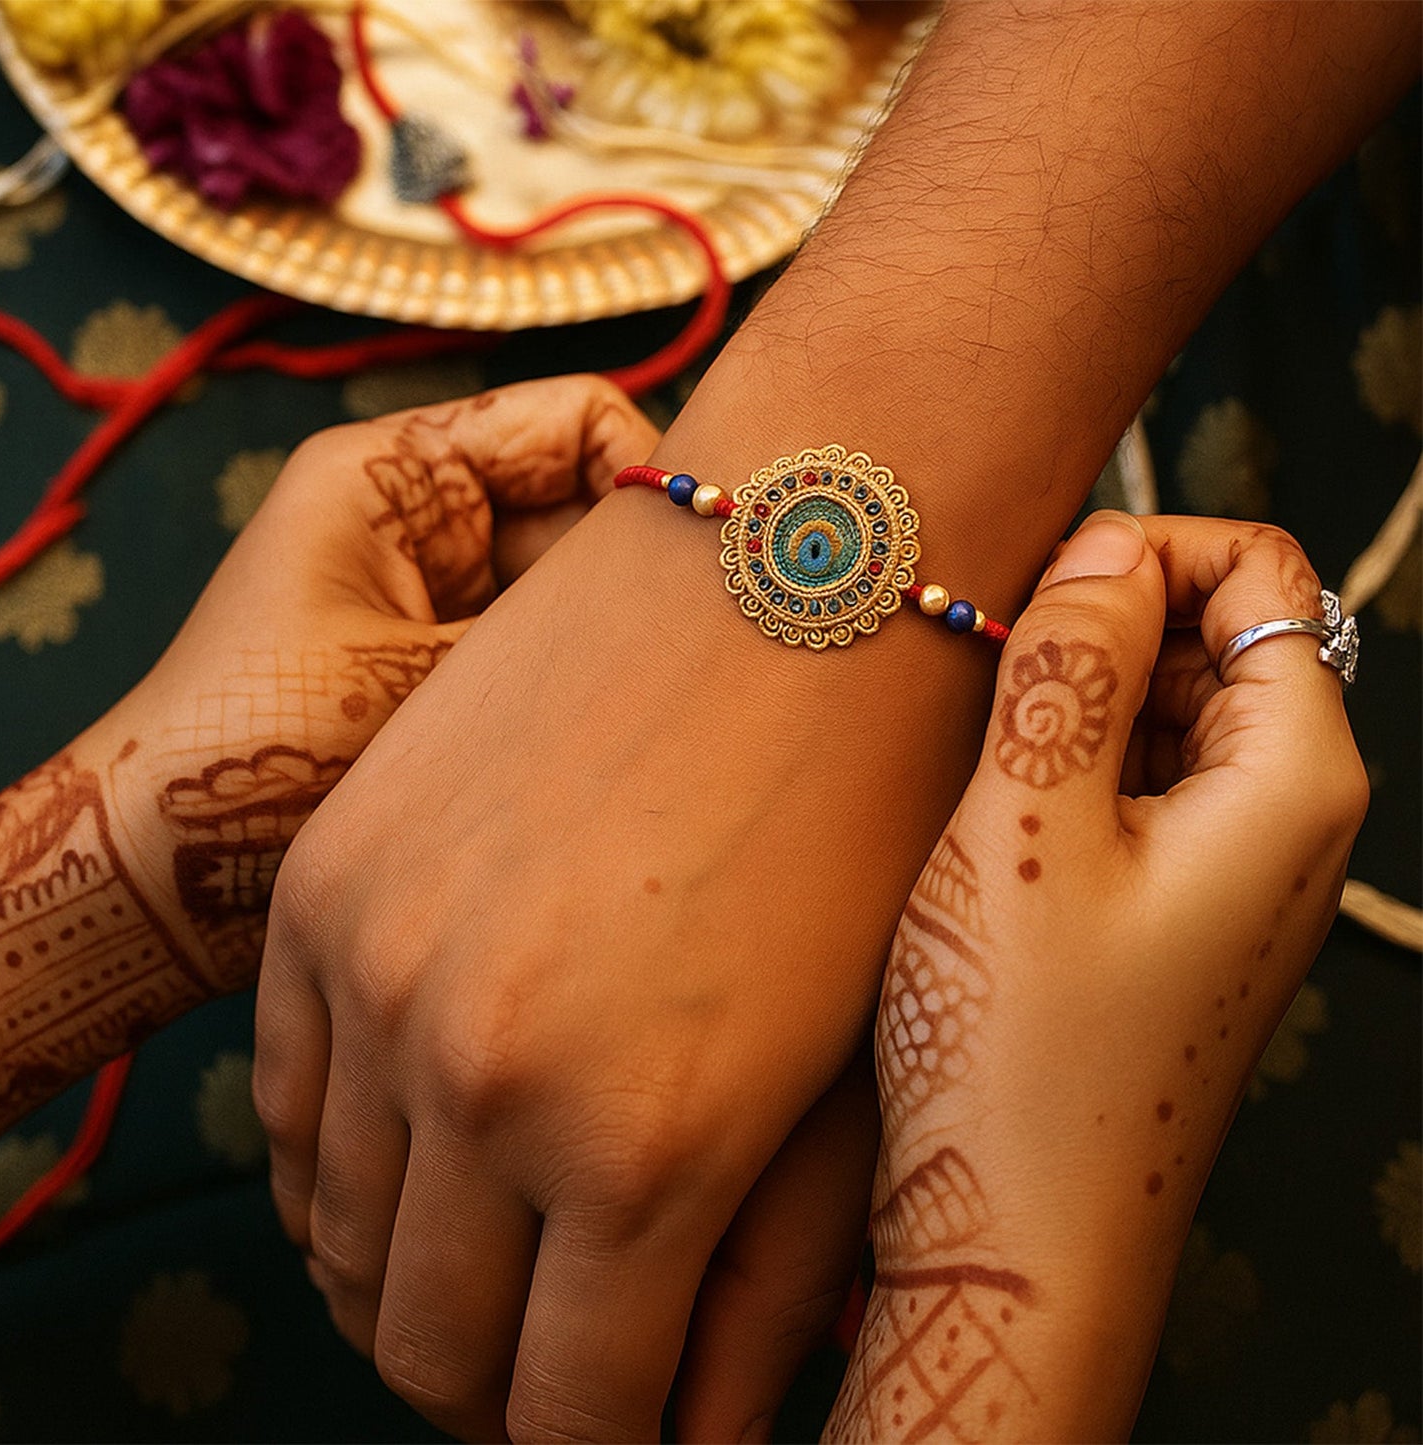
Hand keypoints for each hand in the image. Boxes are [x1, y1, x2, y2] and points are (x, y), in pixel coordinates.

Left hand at [0, 375, 652, 1141]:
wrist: (165, 879)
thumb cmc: (254, 757)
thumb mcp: (412, 677)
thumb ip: (550, 628)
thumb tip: (688, 596)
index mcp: (401, 476)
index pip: (575, 422)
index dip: (653, 474)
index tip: (705, 564)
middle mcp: (430, 524)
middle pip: (589, 510)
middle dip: (643, 576)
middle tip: (709, 651)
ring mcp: (445, 600)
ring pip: (577, 593)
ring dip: (614, 645)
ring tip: (658, 711)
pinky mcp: (454, 672)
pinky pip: (547, 657)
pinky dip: (582, 693)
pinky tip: (617, 747)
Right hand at [827, 513, 1367, 1441]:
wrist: (1016, 1237)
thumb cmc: (1020, 1053)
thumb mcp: (1026, 828)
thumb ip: (1072, 661)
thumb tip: (1105, 538)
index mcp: (1290, 778)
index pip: (1257, 572)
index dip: (1141, 553)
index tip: (1030, 599)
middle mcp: (1284, 817)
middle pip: (1214, 635)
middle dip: (1097, 627)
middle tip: (982, 683)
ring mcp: (1231, 869)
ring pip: (1163, 711)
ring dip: (1067, 702)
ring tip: (974, 762)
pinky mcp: (1174, 910)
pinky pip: (1135, 787)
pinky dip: (1064, 769)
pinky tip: (987, 820)